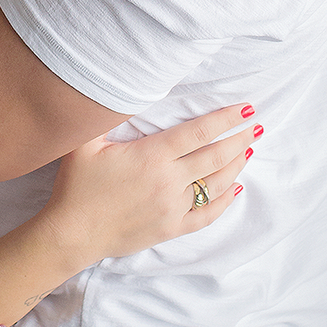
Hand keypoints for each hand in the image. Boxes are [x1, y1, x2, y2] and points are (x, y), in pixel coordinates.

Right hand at [41, 102, 256, 261]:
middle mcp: (169, 181)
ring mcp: (173, 207)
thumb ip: (105, 117)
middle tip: (254, 125)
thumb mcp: (84, 143)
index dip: (224, 118)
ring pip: (215, 183)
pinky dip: (224, 201)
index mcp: (152, 156)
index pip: (198, 131)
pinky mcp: (171, 228)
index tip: (244, 107)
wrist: (71, 233)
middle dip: (238, 138)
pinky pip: (206, 215)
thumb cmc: (76, 186)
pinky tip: (235, 189)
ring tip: (247, 149)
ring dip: (235, 165)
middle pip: (214, 156)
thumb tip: (118, 93)